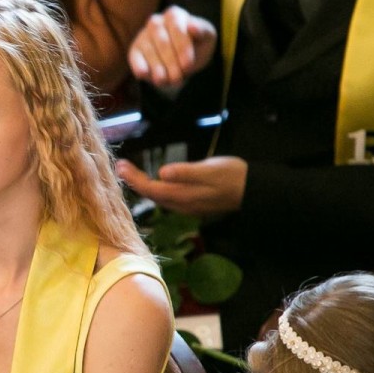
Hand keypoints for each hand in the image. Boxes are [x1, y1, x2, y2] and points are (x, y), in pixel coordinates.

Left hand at [116, 157, 247, 215]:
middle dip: (134, 182)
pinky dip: (156, 189)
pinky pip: (168, 198)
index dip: (134, 179)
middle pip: (152, 195)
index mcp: (184, 196)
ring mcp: (188, 206)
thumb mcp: (210, 170)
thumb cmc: (232, 176)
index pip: (151, 189)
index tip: (120, 166)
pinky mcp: (194, 203)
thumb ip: (186, 173)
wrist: (253, 190)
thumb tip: (163, 173)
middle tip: (121, 166)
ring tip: (131, 173)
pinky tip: (154, 181)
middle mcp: (182, 204)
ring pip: (159, 198)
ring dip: (144, 186)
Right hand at [128, 6, 218, 87]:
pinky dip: (138, 66)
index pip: (177, 28)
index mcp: (174, 15)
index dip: (182, 47)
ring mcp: (143, 35)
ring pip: (149, 51)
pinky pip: (135, 57)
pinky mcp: (135, 50)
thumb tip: (192, 26)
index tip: (188, 65)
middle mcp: (156, 22)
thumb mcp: (206, 38)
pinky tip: (143, 75)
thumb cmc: (196, 45)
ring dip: (158, 68)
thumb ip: (202, 31)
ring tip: (167, 81)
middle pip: (162, 41)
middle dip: (171, 61)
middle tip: (178, 77)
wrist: (184, 60)